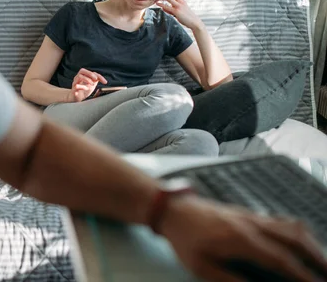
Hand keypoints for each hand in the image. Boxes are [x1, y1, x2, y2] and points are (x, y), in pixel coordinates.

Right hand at [67, 68, 106, 102]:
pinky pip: (76, 86)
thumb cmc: (83, 91)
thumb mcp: (91, 85)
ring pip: (79, 76)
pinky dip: (82, 87)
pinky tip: (86, 89)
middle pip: (82, 70)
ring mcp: (75, 83)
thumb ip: (95, 81)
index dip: (99, 76)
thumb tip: (101, 78)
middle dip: (90, 74)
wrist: (75, 99)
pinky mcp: (73, 90)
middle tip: (96, 79)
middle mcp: (78, 78)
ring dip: (87, 79)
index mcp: (83, 76)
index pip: (91, 72)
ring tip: (92, 85)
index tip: (105, 82)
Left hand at [156, 0, 203, 30]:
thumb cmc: (187, 17)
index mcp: (181, 0)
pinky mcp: (176, 11)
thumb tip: (163, 8)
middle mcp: (180, 1)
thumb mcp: (179, 11)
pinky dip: (162, 5)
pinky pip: (167, 7)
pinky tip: (158, 4)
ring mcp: (178, 6)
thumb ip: (171, 9)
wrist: (194, 22)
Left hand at [160, 196, 326, 281]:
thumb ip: (231, 280)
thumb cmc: (184, 238)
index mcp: (241, 239)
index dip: (302, 274)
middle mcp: (251, 224)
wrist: (171, 209)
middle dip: (316, 257)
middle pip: (295, 238)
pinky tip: (301, 242)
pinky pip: (281, 220)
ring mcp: (250, 216)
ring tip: (321, 261)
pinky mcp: (247, 213)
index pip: (281, 259)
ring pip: (291, 227)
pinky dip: (298, 232)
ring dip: (310, 244)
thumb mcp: (202, 267)